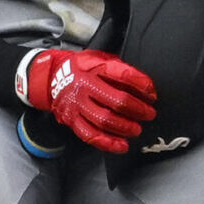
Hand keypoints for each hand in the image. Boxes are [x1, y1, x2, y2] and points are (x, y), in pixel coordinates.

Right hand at [19, 48, 158, 154]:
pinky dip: (108, 143)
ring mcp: (77, 105)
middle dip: (138, 110)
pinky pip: (90, 135)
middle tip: (149, 114)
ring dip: (125, 127)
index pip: (122, 75)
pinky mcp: (72, 120)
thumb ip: (119, 69)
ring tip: (137, 129)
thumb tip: (144, 86)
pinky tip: (122, 145)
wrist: (52, 76)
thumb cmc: (82, 68)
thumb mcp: (100, 58)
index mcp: (94, 67)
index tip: (152, 93)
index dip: (141, 85)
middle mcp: (85, 86)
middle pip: (117, 101)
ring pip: (104, 120)